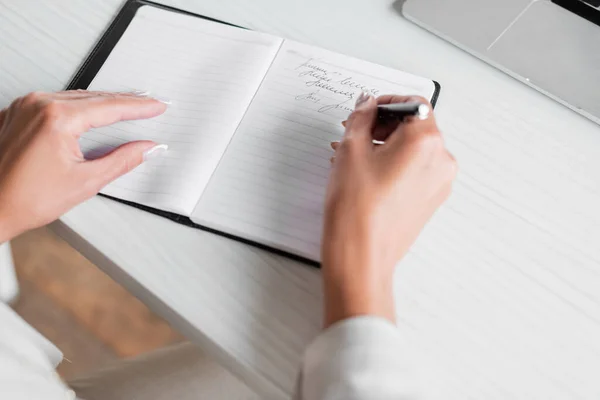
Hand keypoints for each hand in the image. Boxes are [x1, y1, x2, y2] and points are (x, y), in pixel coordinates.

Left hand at [0, 91, 166, 242]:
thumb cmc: (25, 199)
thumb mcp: (86, 181)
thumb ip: (122, 160)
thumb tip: (147, 148)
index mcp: (57, 118)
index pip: (110, 107)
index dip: (139, 107)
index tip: (157, 106)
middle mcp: (39, 104)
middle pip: (94, 97)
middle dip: (124, 101)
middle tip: (148, 103)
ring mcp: (25, 106)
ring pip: (76, 97)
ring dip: (103, 102)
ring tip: (126, 105)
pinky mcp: (17, 112)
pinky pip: (55, 101)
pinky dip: (78, 105)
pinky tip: (92, 110)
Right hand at [322, 93, 456, 326]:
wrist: (361, 255)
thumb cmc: (357, 209)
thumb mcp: (350, 149)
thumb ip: (361, 117)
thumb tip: (367, 105)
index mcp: (426, 141)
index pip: (413, 104)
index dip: (387, 103)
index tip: (368, 110)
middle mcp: (441, 160)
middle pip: (416, 127)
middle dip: (385, 126)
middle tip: (356, 132)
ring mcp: (439, 183)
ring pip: (414, 150)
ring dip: (387, 146)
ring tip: (355, 157)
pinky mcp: (431, 200)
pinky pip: (416, 171)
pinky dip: (395, 165)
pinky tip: (367, 174)